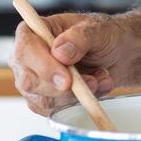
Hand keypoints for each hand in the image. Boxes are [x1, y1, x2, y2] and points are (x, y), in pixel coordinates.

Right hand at [9, 11, 126, 114]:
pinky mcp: (43, 98)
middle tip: (92, 82)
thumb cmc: (102, 35)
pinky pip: (54, 111)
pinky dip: (78, 103)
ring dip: (76, 95)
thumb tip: (59, 52)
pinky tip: (96, 87)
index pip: (25, 49)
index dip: (43, 67)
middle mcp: (28, 57)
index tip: (66, 80)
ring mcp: (33, 80)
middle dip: (61, 88)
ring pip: (43, 100)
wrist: (115, 54)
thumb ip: (79, 37)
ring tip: (99, 79)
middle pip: (29, 81)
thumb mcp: (97, 29)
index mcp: (34, 31)